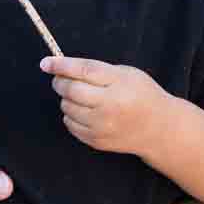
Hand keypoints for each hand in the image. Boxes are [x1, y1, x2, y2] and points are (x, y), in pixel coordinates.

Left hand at [41, 56, 173, 155]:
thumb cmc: (141, 95)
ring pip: (67, 107)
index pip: (83, 71)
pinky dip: (72, 115)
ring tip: (82, 97)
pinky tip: (85, 112)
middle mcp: (110, 106)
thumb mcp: (126, 74)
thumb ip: (97, 70)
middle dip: (60, 82)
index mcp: (119, 84)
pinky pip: (70, 124)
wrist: (158, 129)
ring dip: (67, 99)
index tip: (46, 63)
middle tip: (61, 79)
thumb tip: (62, 68)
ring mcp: (102, 126)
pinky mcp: (96, 141)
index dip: (61, 65)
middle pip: (71, 90)